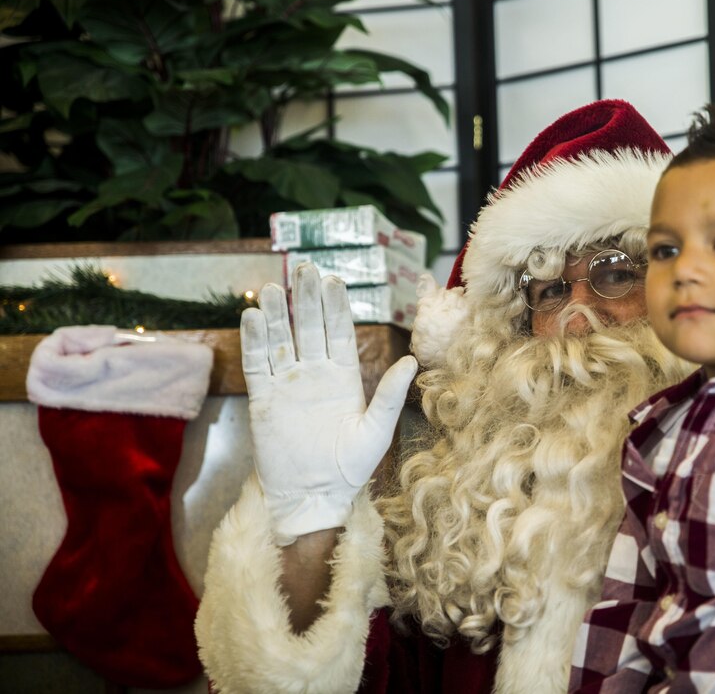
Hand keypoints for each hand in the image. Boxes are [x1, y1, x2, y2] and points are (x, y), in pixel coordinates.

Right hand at [241, 262, 417, 544]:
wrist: (315, 497)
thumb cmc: (351, 468)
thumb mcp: (377, 431)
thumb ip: (389, 395)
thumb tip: (412, 361)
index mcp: (344, 376)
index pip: (339, 331)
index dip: (335, 306)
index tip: (333, 280)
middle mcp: (315, 373)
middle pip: (309, 327)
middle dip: (307, 299)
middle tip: (304, 268)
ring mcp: (287, 383)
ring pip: (280, 339)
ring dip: (277, 314)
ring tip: (275, 287)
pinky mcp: (264, 399)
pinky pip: (257, 364)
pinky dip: (254, 341)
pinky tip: (252, 315)